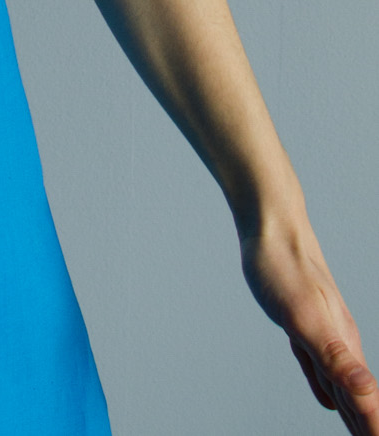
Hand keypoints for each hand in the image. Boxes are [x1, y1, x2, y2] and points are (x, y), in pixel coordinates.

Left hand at [242, 215, 377, 433]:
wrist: (271, 224)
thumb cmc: (282, 266)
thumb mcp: (303, 316)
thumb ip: (335, 357)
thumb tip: (368, 395)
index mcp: (344, 346)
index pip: (366, 403)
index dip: (373, 429)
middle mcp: (340, 342)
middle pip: (360, 400)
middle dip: (369, 428)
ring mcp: (323, 332)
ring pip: (343, 387)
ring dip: (356, 416)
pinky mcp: (303, 322)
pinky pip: (321, 369)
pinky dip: (330, 390)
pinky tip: (329, 400)